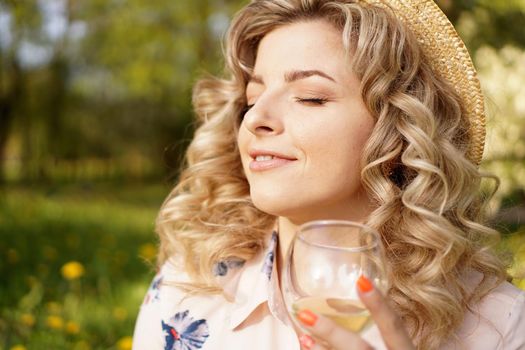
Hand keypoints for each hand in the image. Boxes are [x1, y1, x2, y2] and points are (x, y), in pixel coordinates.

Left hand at [296, 275, 414, 349]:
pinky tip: (307, 349)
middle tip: (305, 314)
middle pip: (359, 348)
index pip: (394, 326)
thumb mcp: (398, 348)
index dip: (379, 304)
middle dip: (331, 332)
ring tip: (303, 338)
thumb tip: (357, 296)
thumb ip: (384, 334)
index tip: (361, 281)